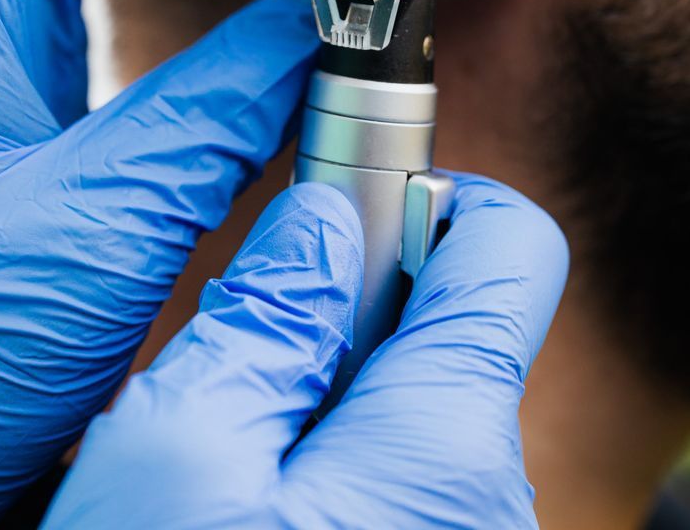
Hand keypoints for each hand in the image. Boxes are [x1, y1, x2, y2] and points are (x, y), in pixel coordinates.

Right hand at [42, 175, 568, 529]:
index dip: (437, 191)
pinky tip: (250, 498)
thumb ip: (266, 315)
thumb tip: (323, 216)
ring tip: (234, 440)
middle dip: (353, 303)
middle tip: (249, 346)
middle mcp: (484, 495)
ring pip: (412, 400)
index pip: (510, 246)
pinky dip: (330, 451)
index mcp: (445, 441)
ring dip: (326, 385)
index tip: (353, 200)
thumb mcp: (179, 454)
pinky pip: (396, 472)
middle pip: (451, 321)